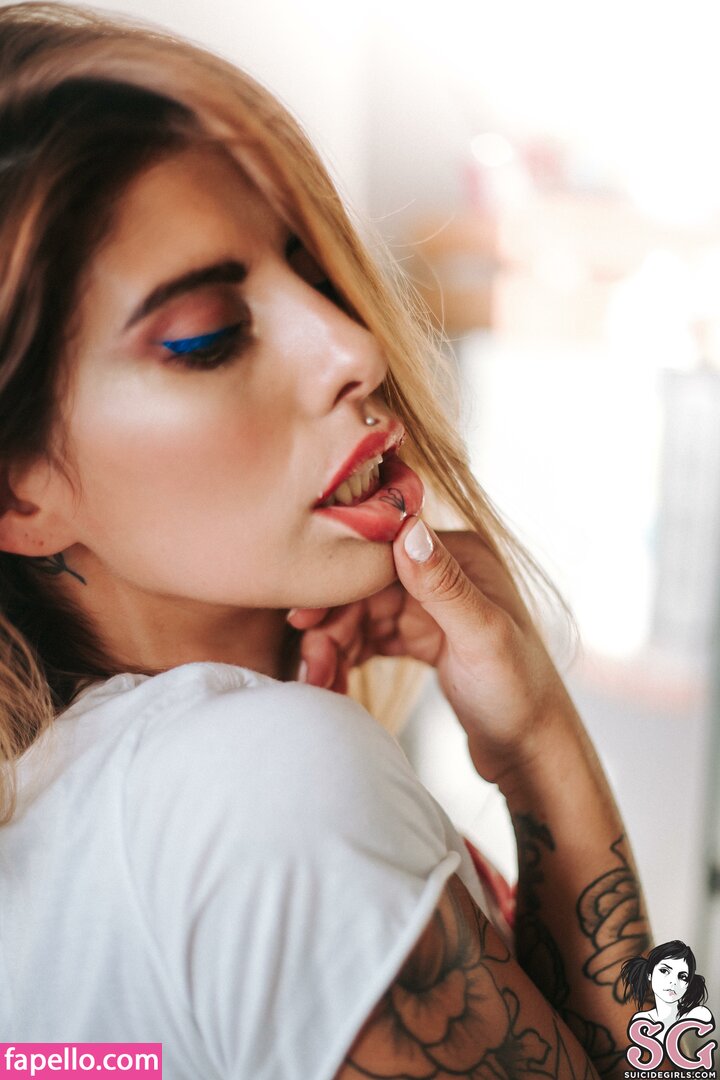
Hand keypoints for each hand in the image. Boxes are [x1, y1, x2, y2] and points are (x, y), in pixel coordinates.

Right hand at [288, 519, 576, 784]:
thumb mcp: (482, 638)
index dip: (339, 588)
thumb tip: (407, 527)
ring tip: (319, 685)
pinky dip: (348, 659)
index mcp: (464, 556)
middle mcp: (446, 572)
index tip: (302, 621)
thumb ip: (444, 585)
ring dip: (334, 648)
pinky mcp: (421, 636)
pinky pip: (370, 638)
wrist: (533, 752)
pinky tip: (333, 684)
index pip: (382, 557)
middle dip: (332, 629)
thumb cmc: (520, 696)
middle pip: (365, 589)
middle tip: (310, 671)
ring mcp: (432, 605)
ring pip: (362, 615)